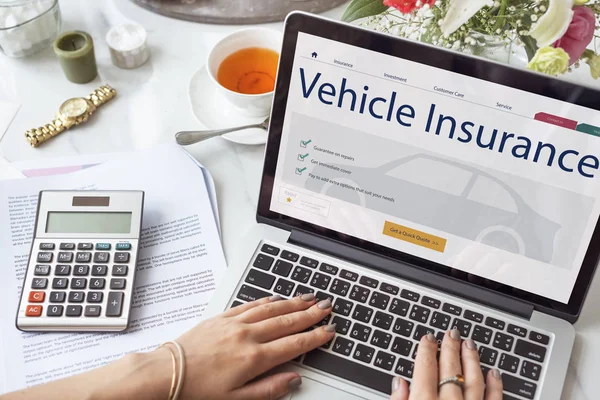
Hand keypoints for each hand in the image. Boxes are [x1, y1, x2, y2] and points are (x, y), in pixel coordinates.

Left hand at [165, 294, 334, 399]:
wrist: (165, 374)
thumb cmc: (197, 391)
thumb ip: (269, 389)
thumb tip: (293, 380)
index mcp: (254, 359)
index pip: (294, 344)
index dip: (314, 336)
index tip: (328, 330)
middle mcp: (247, 336)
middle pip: (287, 321)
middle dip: (310, 313)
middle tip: (327, 306)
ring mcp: (234, 324)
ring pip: (271, 309)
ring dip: (293, 303)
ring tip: (309, 298)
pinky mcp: (221, 318)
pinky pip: (250, 304)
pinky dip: (267, 300)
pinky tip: (276, 297)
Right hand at [390, 329, 502, 399]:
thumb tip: (399, 384)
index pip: (425, 368)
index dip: (426, 350)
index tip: (428, 338)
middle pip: (450, 369)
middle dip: (450, 348)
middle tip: (451, 333)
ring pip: (473, 380)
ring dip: (472, 360)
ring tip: (469, 344)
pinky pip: (494, 399)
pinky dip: (495, 385)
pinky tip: (494, 372)